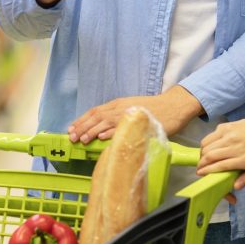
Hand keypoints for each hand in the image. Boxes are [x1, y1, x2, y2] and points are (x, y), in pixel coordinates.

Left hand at [68, 86, 203, 143]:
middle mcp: (120, 107)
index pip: (95, 111)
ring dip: (92, 130)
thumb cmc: (153, 110)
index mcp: (118, 104)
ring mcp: (129, 114)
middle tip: (71, 136)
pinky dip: (110, 132)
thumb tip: (102, 131)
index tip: (71, 128)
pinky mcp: (138, 121)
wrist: (173, 105)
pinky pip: (121, 127)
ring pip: (106, 121)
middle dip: (82, 126)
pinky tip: (101, 137)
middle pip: (97, 116)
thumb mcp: (131, 110)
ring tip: (82, 139)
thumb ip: (118, 118)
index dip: (82, 120)